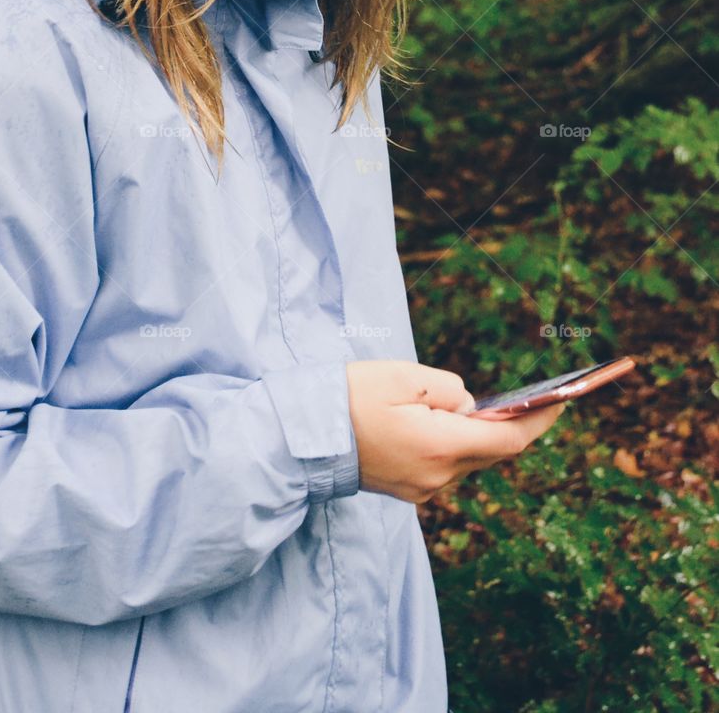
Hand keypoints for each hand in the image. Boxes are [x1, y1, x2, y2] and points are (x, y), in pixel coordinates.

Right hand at [346, 359, 565, 503]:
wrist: (302, 439)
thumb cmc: (350, 398)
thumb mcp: (403, 376)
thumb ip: (448, 389)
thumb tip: (470, 407)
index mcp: (441, 446)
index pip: (509, 440)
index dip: (540, 420)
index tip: (564, 401)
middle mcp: (438, 476)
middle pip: (490, 452)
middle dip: (512, 426)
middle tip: (535, 398)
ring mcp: (422, 488)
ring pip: (467, 459)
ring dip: (479, 435)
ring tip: (490, 408)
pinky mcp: (408, 490)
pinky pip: (445, 465)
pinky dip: (455, 444)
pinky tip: (447, 423)